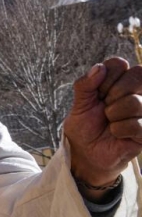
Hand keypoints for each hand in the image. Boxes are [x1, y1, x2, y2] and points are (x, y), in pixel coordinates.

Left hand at [65, 57, 141, 195]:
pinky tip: (117, 133)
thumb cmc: (85, 126)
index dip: (106, 77)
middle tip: (105, 107)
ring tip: (110, 122)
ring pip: (135, 102)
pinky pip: (137, 124)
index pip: (120, 64)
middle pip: (136, 76)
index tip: (97, 92)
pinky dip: (119, 129)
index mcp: (120, 81)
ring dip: (113, 114)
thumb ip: (85, 84)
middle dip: (112, 93)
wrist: (86, 152)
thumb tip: (99, 68)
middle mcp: (137, 92)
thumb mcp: (79, 103)